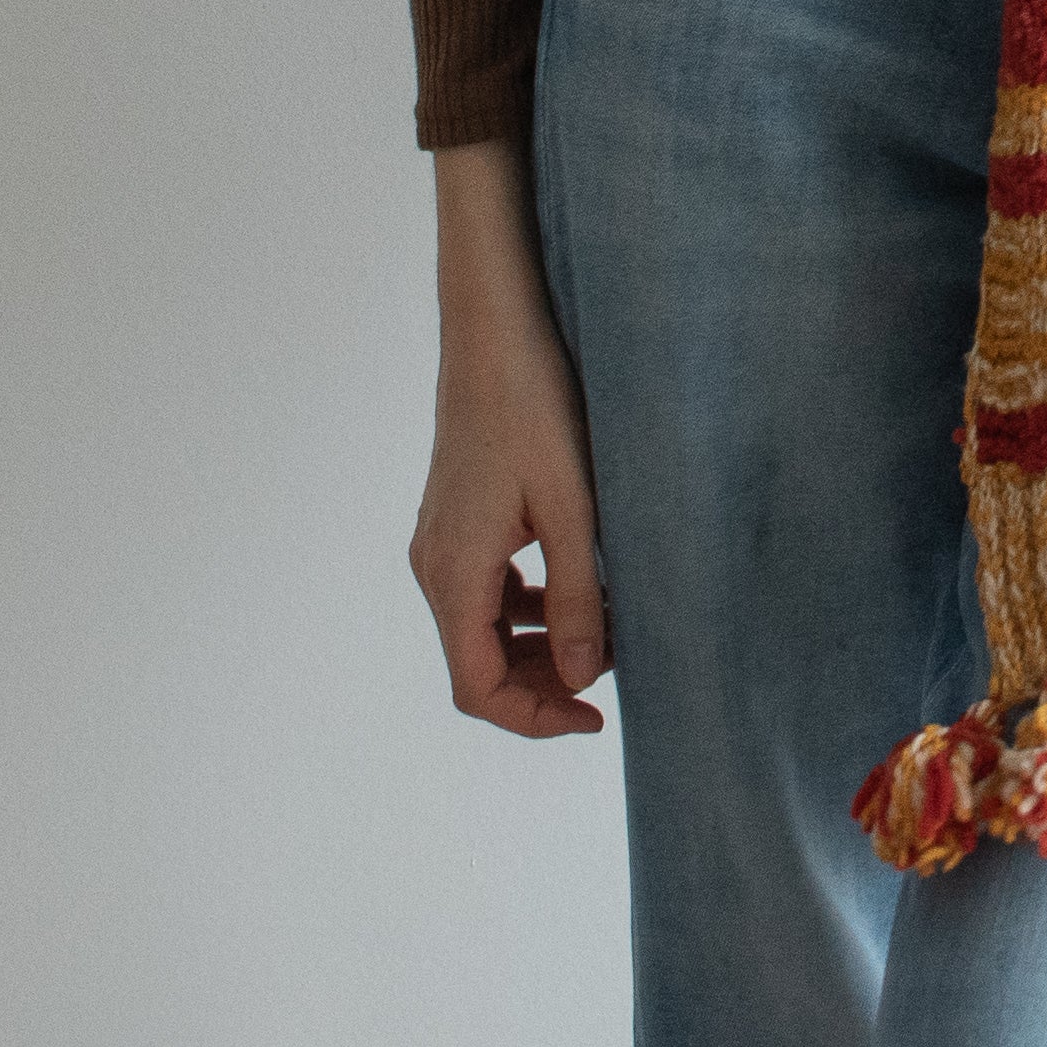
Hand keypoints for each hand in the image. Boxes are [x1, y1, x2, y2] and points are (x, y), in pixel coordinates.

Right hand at [410, 138, 610, 736]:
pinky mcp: (457, 515)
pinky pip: (486, 588)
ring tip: (605, 632)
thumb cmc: (533, 405)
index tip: (596, 719)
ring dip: (538, 645)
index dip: (534, 718)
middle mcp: (434, 564)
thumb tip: (586, 681)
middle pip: (477, 663)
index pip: (478, 687)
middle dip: (542, 684)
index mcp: (454, 572)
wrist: (494, 327)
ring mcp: (441, 538)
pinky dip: (528, 606)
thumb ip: (579, 598)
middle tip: (611, 679)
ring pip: (482, 627)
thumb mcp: (573, 506)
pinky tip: (577, 586)